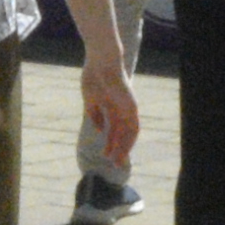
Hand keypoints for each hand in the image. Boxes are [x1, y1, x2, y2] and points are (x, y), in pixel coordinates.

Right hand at [78, 58, 141, 174]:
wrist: (101, 61)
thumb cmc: (94, 75)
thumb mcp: (90, 99)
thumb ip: (95, 115)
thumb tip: (100, 131)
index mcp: (111, 106)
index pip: (114, 128)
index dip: (111, 142)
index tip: (105, 154)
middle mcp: (121, 108)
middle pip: (122, 133)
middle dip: (117, 148)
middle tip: (113, 164)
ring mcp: (127, 107)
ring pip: (129, 133)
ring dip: (123, 148)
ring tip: (116, 161)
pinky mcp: (132, 106)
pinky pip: (133, 127)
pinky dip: (129, 139)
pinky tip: (123, 150)